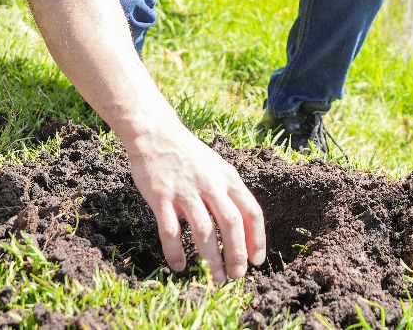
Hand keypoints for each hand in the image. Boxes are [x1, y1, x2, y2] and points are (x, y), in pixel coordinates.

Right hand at [126, 119, 266, 284]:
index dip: (257, 239)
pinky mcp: (161, 197)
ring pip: (204, 232)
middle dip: (237, 254)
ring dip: (212, 259)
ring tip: (216, 278)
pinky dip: (176, 252)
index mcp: (228, 178)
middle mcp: (210, 185)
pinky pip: (171, 231)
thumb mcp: (217, 167)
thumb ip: (229, 192)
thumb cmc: (189, 155)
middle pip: (232, 225)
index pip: (251, 212)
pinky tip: (179, 266)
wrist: (156, 134)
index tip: (256, 261)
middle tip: (237, 276)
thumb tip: (244, 227)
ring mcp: (186, 191)